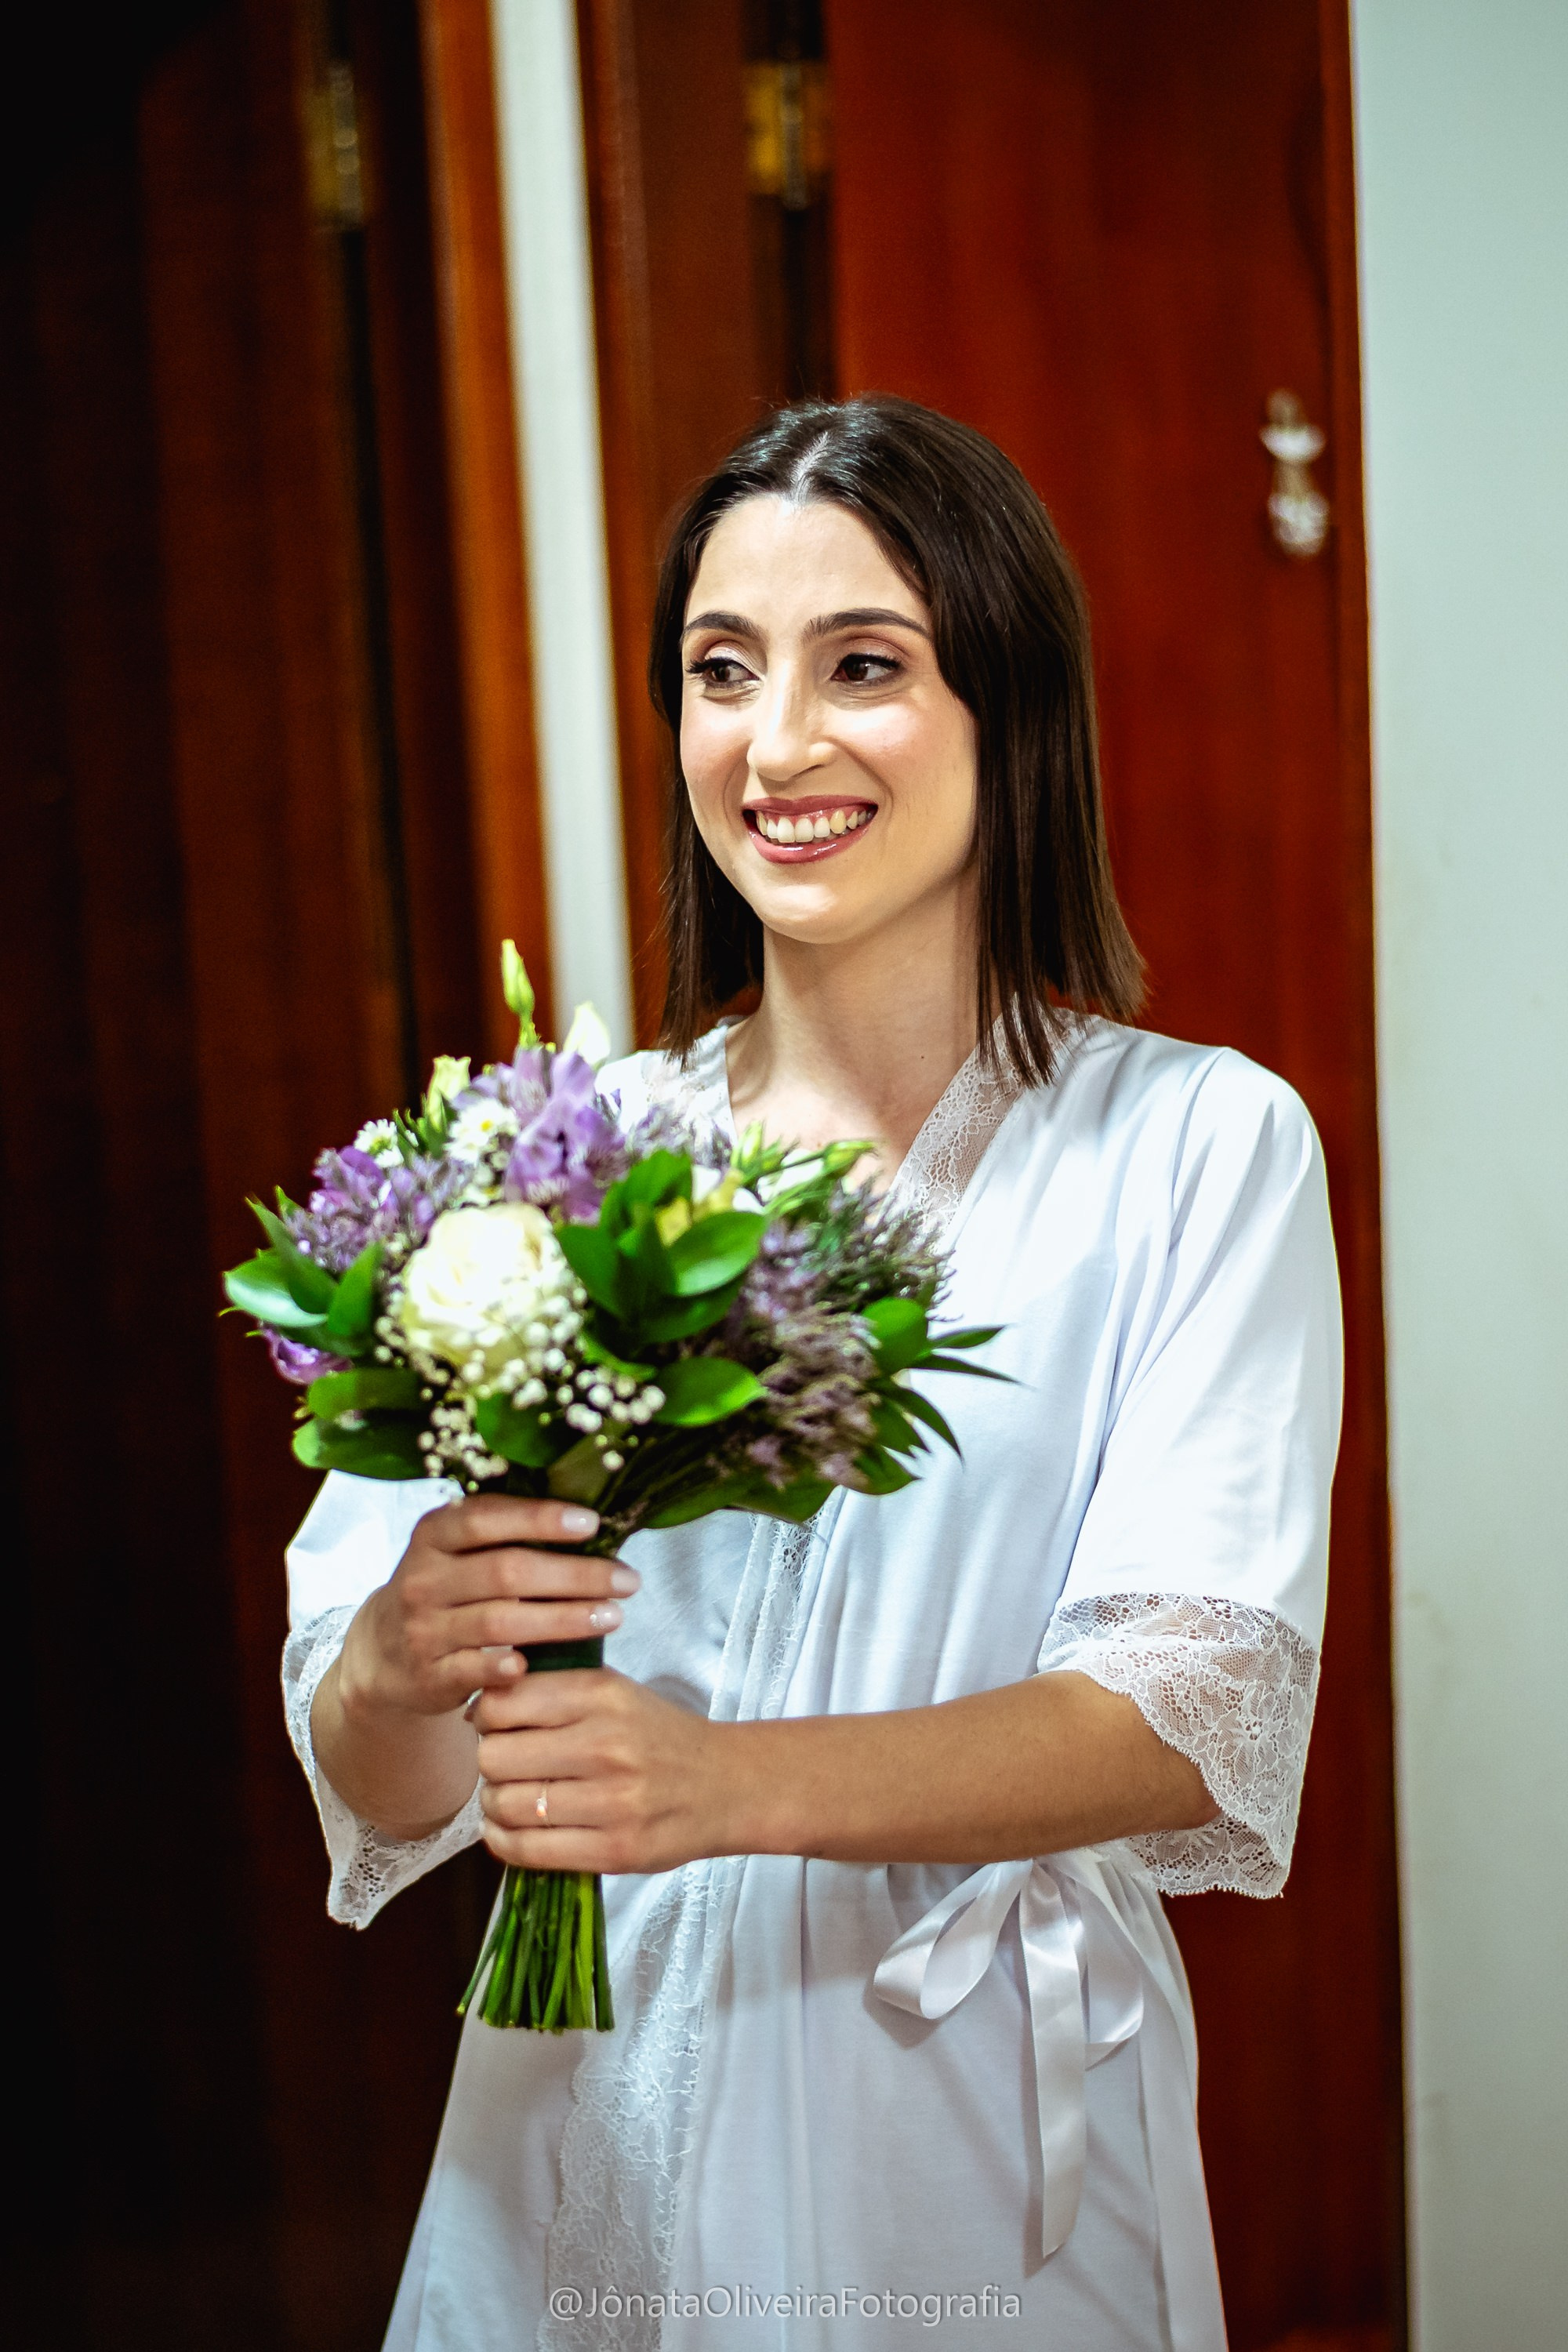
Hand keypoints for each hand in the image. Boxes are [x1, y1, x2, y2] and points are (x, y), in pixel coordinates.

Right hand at [336, 1495, 640, 1725]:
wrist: (384, 1652)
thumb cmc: (444, 1588)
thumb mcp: (455, 1551)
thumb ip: (503, 1532)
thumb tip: (585, 1519)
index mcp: (433, 1535)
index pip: (485, 1518)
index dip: (539, 1519)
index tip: (592, 1524)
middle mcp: (423, 1578)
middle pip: (506, 1572)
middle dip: (574, 1575)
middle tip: (626, 1580)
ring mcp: (424, 1629)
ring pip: (499, 1622)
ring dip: (562, 1620)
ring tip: (612, 1617)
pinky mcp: (430, 1674)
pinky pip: (473, 1670)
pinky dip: (506, 1666)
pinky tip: (542, 1664)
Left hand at [472, 1667, 733, 1875]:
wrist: (725, 1785)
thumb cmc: (659, 1736)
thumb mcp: (616, 1690)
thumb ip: (555, 1689)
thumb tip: (479, 1706)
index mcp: (603, 1695)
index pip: (505, 1703)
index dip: (486, 1715)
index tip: (494, 1724)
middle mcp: (606, 1745)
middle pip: (496, 1757)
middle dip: (491, 1761)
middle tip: (505, 1765)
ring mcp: (612, 1803)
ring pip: (508, 1805)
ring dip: (495, 1804)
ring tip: (510, 1797)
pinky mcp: (616, 1851)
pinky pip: (529, 1850)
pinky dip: (504, 1841)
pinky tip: (507, 1829)